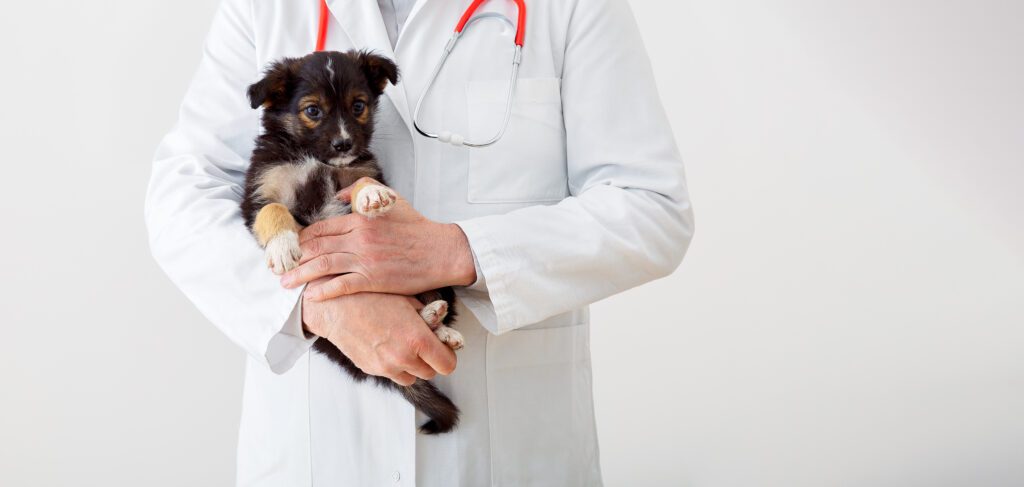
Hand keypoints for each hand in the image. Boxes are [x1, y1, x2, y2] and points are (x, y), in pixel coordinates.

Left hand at [281, 178, 476, 300]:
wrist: (441, 251)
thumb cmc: (418, 228)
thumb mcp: (390, 201)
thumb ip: (361, 193)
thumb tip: (339, 195)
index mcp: (360, 219)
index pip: (321, 228)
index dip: (302, 239)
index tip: (292, 247)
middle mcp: (359, 238)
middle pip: (316, 247)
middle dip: (295, 257)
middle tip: (280, 266)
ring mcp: (365, 260)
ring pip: (323, 266)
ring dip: (301, 275)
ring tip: (286, 282)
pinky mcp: (374, 279)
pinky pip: (342, 286)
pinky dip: (324, 291)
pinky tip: (311, 295)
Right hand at [302, 282, 456, 385]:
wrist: (335, 306)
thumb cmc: (372, 296)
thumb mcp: (407, 299)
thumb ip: (430, 316)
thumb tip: (443, 328)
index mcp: (417, 339)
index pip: (447, 364)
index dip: (447, 355)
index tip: (442, 348)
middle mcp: (403, 357)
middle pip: (431, 372)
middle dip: (430, 359)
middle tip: (423, 343)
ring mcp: (386, 366)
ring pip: (412, 378)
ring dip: (413, 366)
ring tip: (405, 345)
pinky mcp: (371, 369)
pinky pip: (393, 374)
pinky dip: (395, 366)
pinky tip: (388, 346)